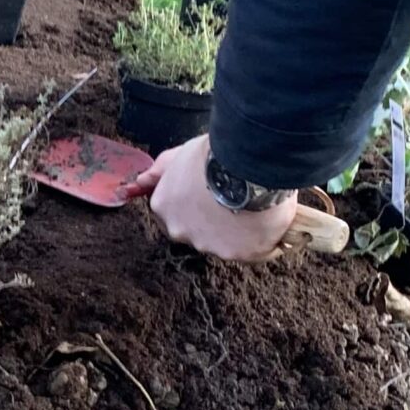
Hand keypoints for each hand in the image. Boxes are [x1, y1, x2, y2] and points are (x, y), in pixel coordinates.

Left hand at [124, 133, 297, 262]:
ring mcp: (207, 245)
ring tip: (257, 205)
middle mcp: (180, 231)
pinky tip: (270, 219)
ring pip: (222, 242)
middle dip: (212, 219)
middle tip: (235, 198)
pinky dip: (259, 239)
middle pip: (196, 230)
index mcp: (163, 206)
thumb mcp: (182, 155)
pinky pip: (248, 250)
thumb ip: (161, 170)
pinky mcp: (235, 255)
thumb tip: (139, 182)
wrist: (248, 168)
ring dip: (236, 230)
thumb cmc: (215, 156)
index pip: (172, 212)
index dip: (193, 202)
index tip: (211, 191)